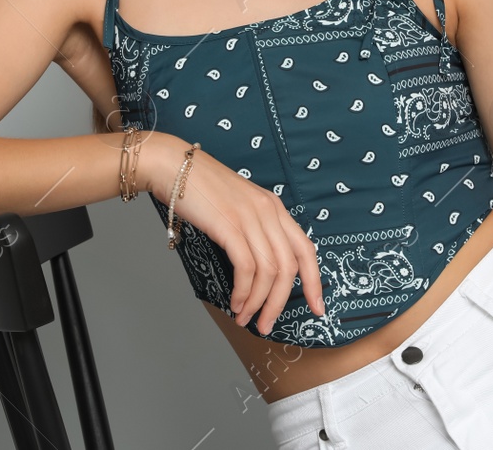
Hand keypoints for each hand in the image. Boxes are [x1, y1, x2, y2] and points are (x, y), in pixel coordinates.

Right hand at [144, 134, 324, 334]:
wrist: (174, 167)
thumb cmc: (202, 190)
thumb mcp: (240, 206)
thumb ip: (254, 230)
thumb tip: (259, 273)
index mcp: (275, 208)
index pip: (306, 249)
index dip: (315, 281)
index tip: (318, 307)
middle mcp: (269, 211)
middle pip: (290, 266)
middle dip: (280, 302)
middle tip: (267, 325)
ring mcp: (250, 217)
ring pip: (269, 271)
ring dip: (258, 302)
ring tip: (246, 318)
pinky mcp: (230, 224)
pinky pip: (246, 267)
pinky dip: (243, 291)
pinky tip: (235, 302)